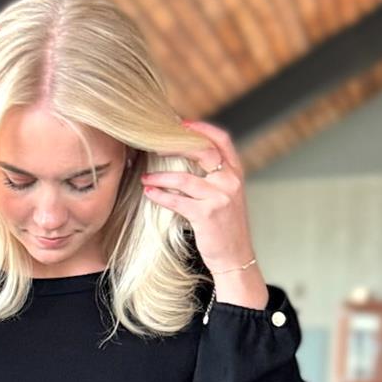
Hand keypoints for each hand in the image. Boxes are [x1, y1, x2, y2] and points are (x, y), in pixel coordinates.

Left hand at [142, 120, 266, 305]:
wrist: (235, 258)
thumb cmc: (226, 228)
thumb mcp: (228, 198)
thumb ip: (215, 178)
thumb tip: (187, 162)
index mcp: (236, 174)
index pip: (222, 141)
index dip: (201, 129)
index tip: (182, 123)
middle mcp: (230, 182)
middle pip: (202, 151)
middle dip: (175, 145)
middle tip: (154, 145)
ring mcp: (220, 197)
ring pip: (184, 178)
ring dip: (160, 176)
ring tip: (145, 176)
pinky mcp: (206, 214)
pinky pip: (177, 200)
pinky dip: (160, 195)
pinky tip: (149, 192)